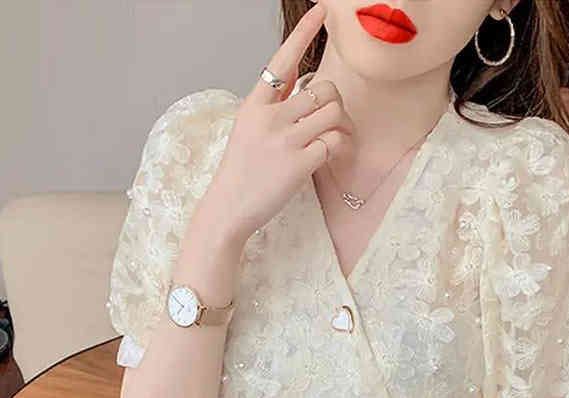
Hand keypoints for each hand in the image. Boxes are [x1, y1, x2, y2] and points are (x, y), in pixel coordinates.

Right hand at [209, 1, 354, 241]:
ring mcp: (286, 139)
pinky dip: (336, 148)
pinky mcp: (300, 163)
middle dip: (333, 103)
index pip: (282, 60)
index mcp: (255, 104)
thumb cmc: (241, 169)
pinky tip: (323, 157)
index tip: (322, 11)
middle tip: (327, 120)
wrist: (229, 207)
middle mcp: (271, 117)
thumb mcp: (247, 126)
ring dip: (339, 125)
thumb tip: (292, 71)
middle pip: (324, 90)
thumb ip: (272, 100)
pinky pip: (335, 142)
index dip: (304, 33)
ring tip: (329, 138)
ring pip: (333, 113)